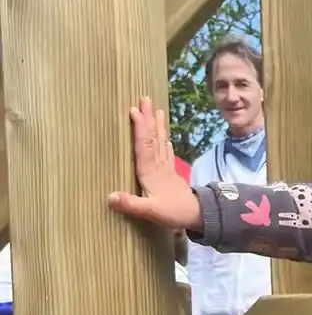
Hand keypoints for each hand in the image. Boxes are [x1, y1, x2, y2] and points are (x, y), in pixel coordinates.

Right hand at [108, 97, 201, 231]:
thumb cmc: (174, 213)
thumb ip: (131, 204)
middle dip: (148, 119)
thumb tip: (110, 196)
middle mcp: (159, 167)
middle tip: (145, 98)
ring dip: (158, 127)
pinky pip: (167, 155)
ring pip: (161, 143)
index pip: (144, 146)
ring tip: (157, 110)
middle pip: (153, 139)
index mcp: (150, 172)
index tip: (135, 110)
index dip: (139, 128)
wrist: (198, 216)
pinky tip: (167, 139)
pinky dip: (166, 144)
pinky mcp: (172, 176)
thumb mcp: (151, 211)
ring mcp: (167, 170)